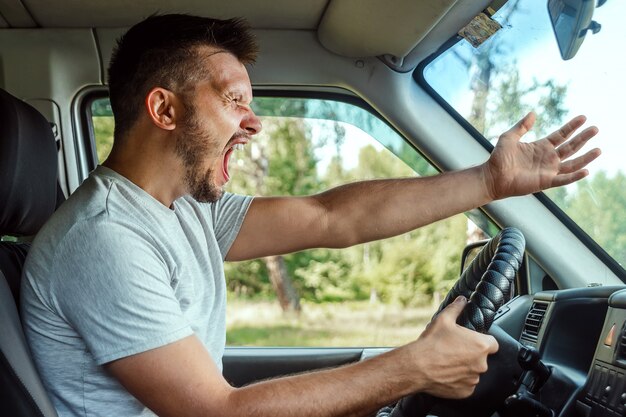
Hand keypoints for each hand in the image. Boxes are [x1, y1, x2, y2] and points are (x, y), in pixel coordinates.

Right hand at [408, 296, 497, 398]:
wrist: (417, 366)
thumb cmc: (431, 344)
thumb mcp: (443, 319)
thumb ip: (456, 308)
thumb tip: (462, 300)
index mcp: (480, 345)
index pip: (493, 343)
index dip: (482, 340)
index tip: (471, 340)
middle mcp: (481, 364)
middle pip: (481, 358)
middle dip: (471, 354)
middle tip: (455, 349)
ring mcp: (473, 379)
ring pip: (473, 371)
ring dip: (465, 367)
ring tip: (448, 361)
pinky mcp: (465, 392)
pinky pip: (466, 384)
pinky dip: (459, 380)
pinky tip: (446, 372)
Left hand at [482, 112, 600, 199]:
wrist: (492, 176)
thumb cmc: (499, 158)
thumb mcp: (509, 137)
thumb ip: (522, 126)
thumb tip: (532, 113)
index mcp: (541, 147)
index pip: (561, 135)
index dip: (572, 127)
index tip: (583, 117)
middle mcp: (548, 158)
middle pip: (570, 147)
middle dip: (583, 138)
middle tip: (596, 128)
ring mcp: (548, 170)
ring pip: (572, 163)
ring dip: (585, 157)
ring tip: (598, 150)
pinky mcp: (545, 182)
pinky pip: (564, 179)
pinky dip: (575, 176)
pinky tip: (586, 170)